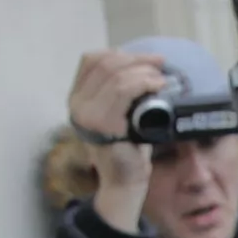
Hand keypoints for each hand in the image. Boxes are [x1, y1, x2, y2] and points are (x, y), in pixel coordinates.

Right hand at [66, 50, 163, 235]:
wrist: (124, 183)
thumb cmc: (127, 149)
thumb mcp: (120, 114)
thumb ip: (119, 92)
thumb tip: (142, 65)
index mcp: (78, 98)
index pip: (92, 60)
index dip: (120, 53)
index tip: (145, 59)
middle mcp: (77, 104)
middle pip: (105, 63)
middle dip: (137, 59)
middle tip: (159, 65)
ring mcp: (87, 114)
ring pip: (116, 76)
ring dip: (143, 71)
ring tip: (160, 79)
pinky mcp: (102, 124)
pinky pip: (123, 92)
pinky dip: (143, 83)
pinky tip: (157, 86)